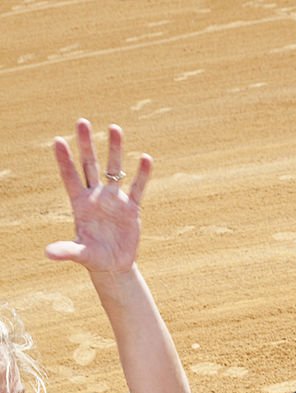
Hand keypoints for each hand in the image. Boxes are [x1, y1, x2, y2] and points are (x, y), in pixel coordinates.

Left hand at [45, 119, 151, 273]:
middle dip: (86, 144)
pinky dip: (142, 174)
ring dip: (114, 150)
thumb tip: (48, 253)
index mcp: (80, 204)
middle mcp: (96, 196)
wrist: (114, 265)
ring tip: (114, 128)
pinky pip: (137, 188)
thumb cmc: (94, 258)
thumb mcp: (80, 254)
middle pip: (90, 165)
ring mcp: (115, 200)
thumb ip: (66, 250)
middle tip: (82, 121)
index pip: (70, 177)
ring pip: (114, 170)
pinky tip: (145, 158)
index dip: (64, 160)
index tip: (58, 140)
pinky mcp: (132, 208)